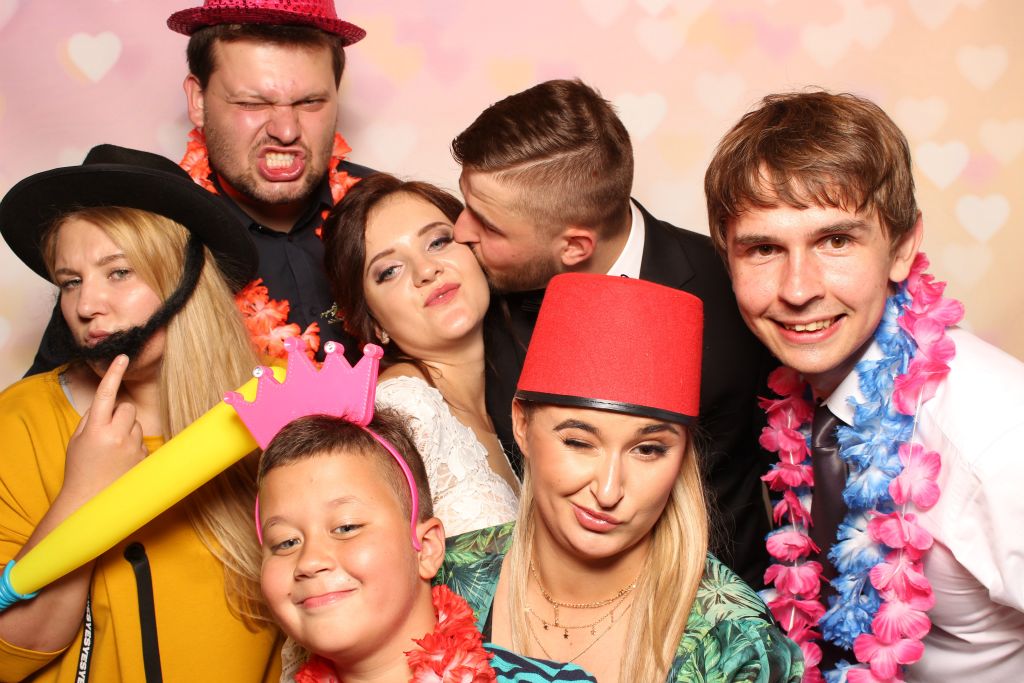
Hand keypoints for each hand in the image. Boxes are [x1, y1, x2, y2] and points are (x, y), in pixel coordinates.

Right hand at [62, 355, 147, 501]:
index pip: (106, 394)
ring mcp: (132, 447)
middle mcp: (116, 436)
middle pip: (127, 408)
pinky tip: (121, 459)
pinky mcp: (144, 456)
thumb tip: (106, 403)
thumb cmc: (80, 467)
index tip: (123, 357)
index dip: (114, 374)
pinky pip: (141, 439)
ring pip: (136, 424)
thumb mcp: (77, 440)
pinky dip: (133, 445)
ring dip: (126, 430)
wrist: (91, 499)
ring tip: (113, 450)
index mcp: (95, 429)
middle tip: (106, 432)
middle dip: (119, 414)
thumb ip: (91, 419)